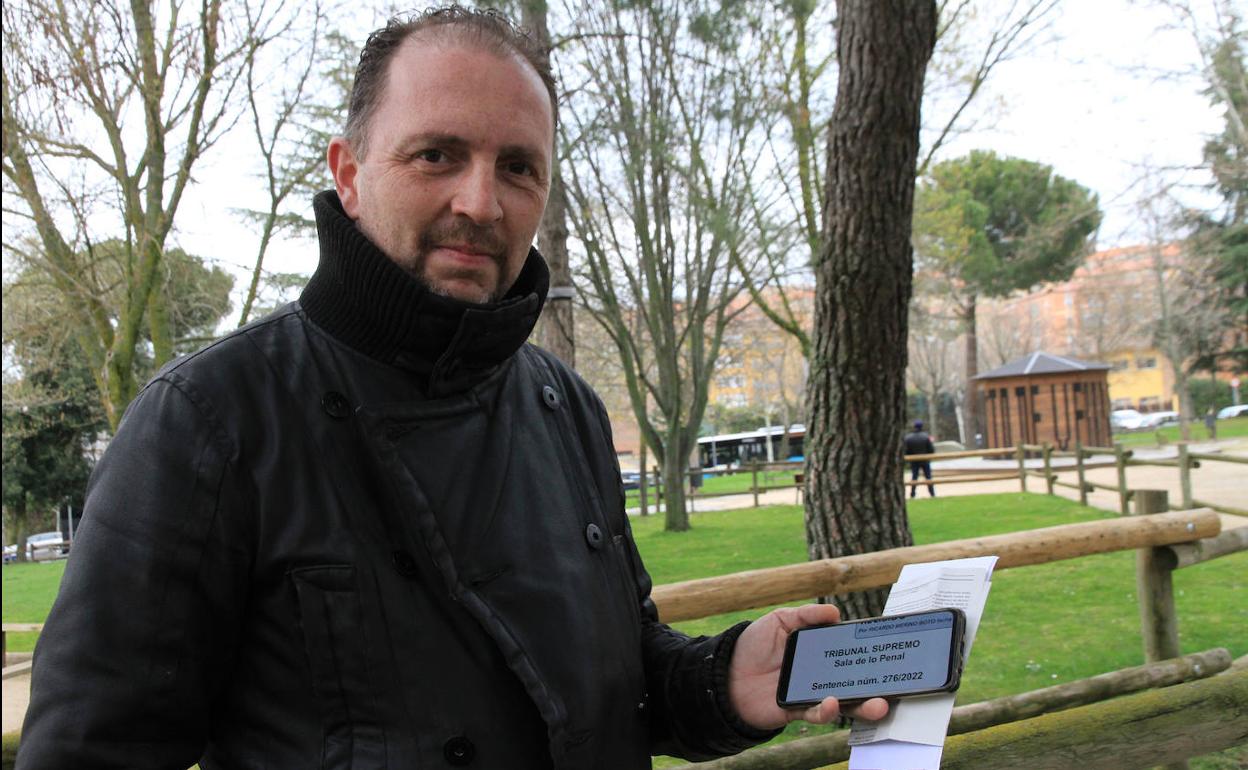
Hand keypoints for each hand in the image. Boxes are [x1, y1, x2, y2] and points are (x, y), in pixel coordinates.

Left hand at [728, 604, 889, 729]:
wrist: (723, 672)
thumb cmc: (751, 645)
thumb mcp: (779, 621)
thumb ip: (806, 615)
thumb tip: (836, 612)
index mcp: (817, 655)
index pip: (848, 655)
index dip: (867, 656)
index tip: (888, 653)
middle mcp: (818, 677)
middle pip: (854, 683)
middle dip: (877, 688)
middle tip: (895, 686)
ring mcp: (809, 696)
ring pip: (843, 705)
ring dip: (863, 706)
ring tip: (878, 704)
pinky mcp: (795, 711)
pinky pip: (815, 714)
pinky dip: (826, 711)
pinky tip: (832, 702)